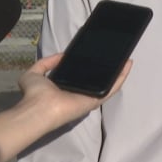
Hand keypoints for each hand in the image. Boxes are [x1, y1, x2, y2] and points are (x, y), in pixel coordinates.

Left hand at [18, 54, 132, 130]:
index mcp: (67, 86)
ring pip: (109, 82)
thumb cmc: (36, 93)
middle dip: (107, 67)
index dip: (90, 64)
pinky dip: (121, 76)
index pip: (82, 75)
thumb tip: (62, 56)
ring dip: (119, 71)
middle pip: (98, 78)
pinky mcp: (98, 99)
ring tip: (126, 57)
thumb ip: (46, 63)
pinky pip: (112, 87)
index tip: (97, 53)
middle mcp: (81, 91)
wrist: (40, 108)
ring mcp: (91, 96)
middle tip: (115, 54)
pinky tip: (128, 64)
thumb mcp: (34, 73)